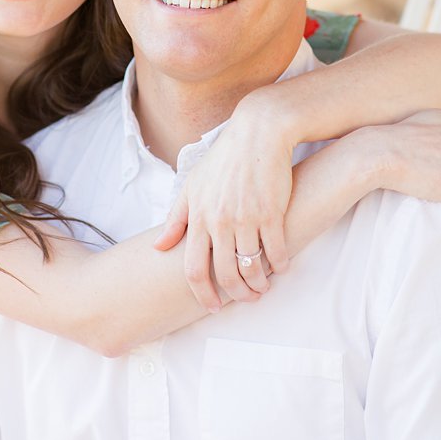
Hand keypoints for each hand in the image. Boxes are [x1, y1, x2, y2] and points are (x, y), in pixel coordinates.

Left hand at [153, 99, 294, 311]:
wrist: (258, 133)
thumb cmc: (224, 159)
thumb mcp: (192, 186)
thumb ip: (176, 219)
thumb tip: (158, 246)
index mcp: (198, 218)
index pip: (193, 268)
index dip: (202, 293)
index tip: (211, 306)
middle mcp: (220, 221)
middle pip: (224, 273)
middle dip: (235, 294)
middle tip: (245, 300)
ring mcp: (246, 218)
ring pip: (251, 266)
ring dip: (259, 283)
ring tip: (264, 287)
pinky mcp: (271, 212)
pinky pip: (275, 250)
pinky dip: (279, 264)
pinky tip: (281, 267)